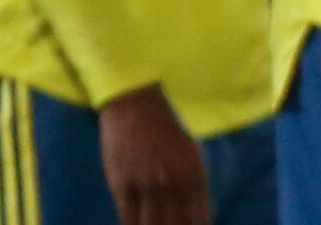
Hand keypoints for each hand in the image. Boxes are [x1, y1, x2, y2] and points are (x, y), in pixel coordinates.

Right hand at [99, 85, 209, 224]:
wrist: (137, 107)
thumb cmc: (166, 131)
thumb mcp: (190, 156)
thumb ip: (194, 186)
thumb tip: (198, 217)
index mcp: (194, 174)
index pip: (199, 218)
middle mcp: (173, 181)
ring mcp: (146, 184)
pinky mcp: (122, 184)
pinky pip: (128, 218)